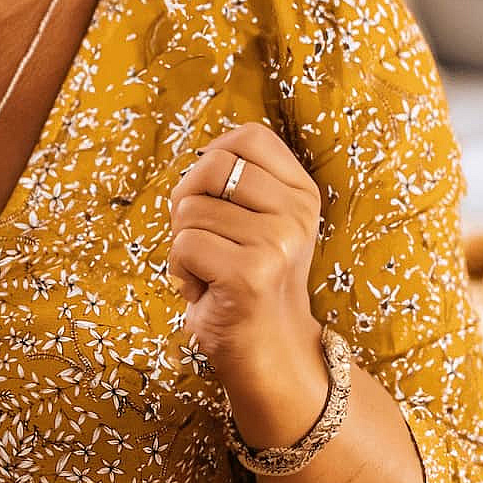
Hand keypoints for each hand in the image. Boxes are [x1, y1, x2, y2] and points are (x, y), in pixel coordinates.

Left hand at [167, 122, 327, 407]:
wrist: (265, 345)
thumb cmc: (244, 275)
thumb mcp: (255, 219)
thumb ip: (237, 180)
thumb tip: (198, 153)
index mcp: (302, 192)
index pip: (249, 137)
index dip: (213, 157)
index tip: (213, 195)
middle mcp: (296, 213)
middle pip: (210, 166)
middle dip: (186, 201)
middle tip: (200, 238)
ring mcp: (277, 243)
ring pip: (189, 210)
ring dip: (182, 244)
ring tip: (210, 270)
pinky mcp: (250, 273)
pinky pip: (184, 245)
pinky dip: (180, 271)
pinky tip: (205, 290)